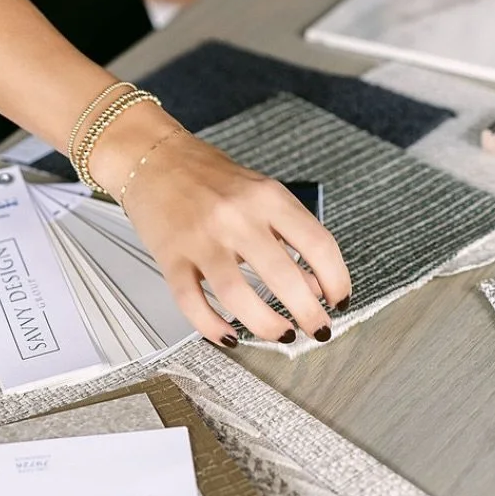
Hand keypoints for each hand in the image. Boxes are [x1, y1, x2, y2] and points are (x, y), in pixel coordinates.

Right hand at [97, 125, 350, 344]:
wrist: (154, 158)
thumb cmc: (211, 177)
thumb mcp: (261, 195)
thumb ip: (289, 236)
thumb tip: (314, 285)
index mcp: (268, 197)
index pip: (317, 243)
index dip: (336, 279)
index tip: (340, 301)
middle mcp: (237, 217)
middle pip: (282, 276)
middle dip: (308, 313)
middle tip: (319, 331)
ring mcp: (202, 238)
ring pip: (237, 296)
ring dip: (266, 325)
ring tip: (283, 336)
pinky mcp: (170, 257)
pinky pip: (192, 302)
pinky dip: (212, 327)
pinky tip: (230, 337)